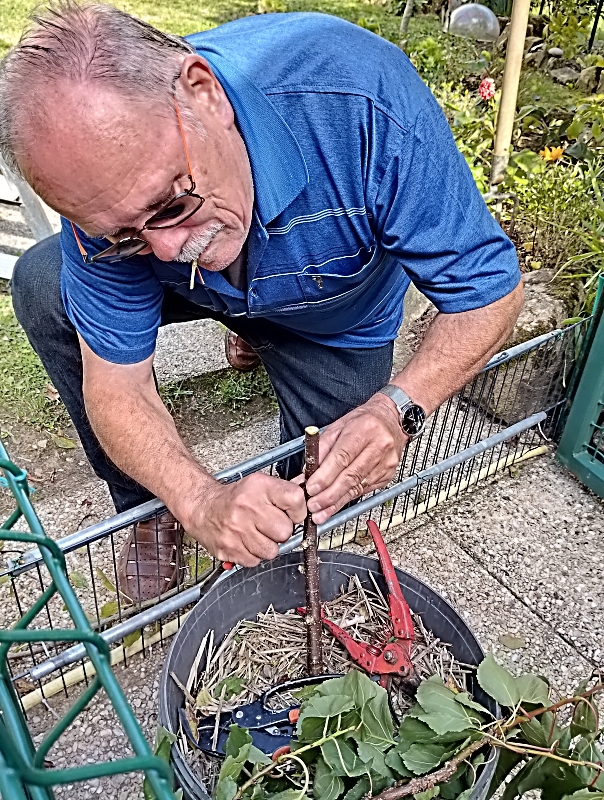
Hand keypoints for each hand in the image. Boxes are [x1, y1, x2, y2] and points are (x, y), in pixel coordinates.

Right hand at [186, 473, 305, 566]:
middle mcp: (247, 508)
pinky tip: (246, 542)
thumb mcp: (260, 485)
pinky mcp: (229, 549)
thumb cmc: (236, 498)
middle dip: (280, 531)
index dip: (298, 511)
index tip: (292, 512)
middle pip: (285, 531)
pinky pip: (255, 561)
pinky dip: (253, 554)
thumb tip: (311, 495)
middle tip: (269, 525)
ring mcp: (237, 530)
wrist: (203, 508)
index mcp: (259, 487)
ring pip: (272, 550)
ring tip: (257, 533)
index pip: (295, 500)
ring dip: (267, 545)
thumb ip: (286, 491)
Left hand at [305, 393, 406, 524]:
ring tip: (320, 512)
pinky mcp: (388, 475)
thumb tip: (308, 470)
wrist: (392, 420)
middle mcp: (379, 446)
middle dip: (329, 495)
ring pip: (358, 487)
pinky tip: (335, 506)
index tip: (311, 488)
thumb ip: (322, 447)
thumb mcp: (339, 426)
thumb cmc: (364, 421)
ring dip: (336, 502)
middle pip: (351, 476)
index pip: (342, 457)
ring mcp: (386, 463)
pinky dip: (347, 499)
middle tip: (313, 505)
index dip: (325, 476)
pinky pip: (364, 490)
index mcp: (365, 429)